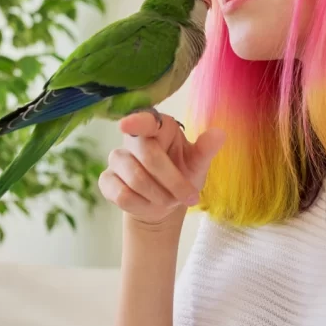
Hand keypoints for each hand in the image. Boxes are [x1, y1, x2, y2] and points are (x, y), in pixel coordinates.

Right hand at [99, 111, 224, 229]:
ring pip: (135, 179)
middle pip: (148, 156)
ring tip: (170, 200)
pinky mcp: (106, 180)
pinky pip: (122, 195)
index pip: (146, 120)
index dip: (136, 122)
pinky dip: (142, 206)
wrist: (163, 204)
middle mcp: (134, 139)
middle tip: (189, 197)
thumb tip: (219, 134)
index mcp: (158, 127)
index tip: (126, 125)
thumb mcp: (197, 164)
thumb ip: (206, 150)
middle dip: (173, 182)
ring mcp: (117, 158)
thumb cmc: (182, 175)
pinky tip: (149, 204)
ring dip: (160, 196)